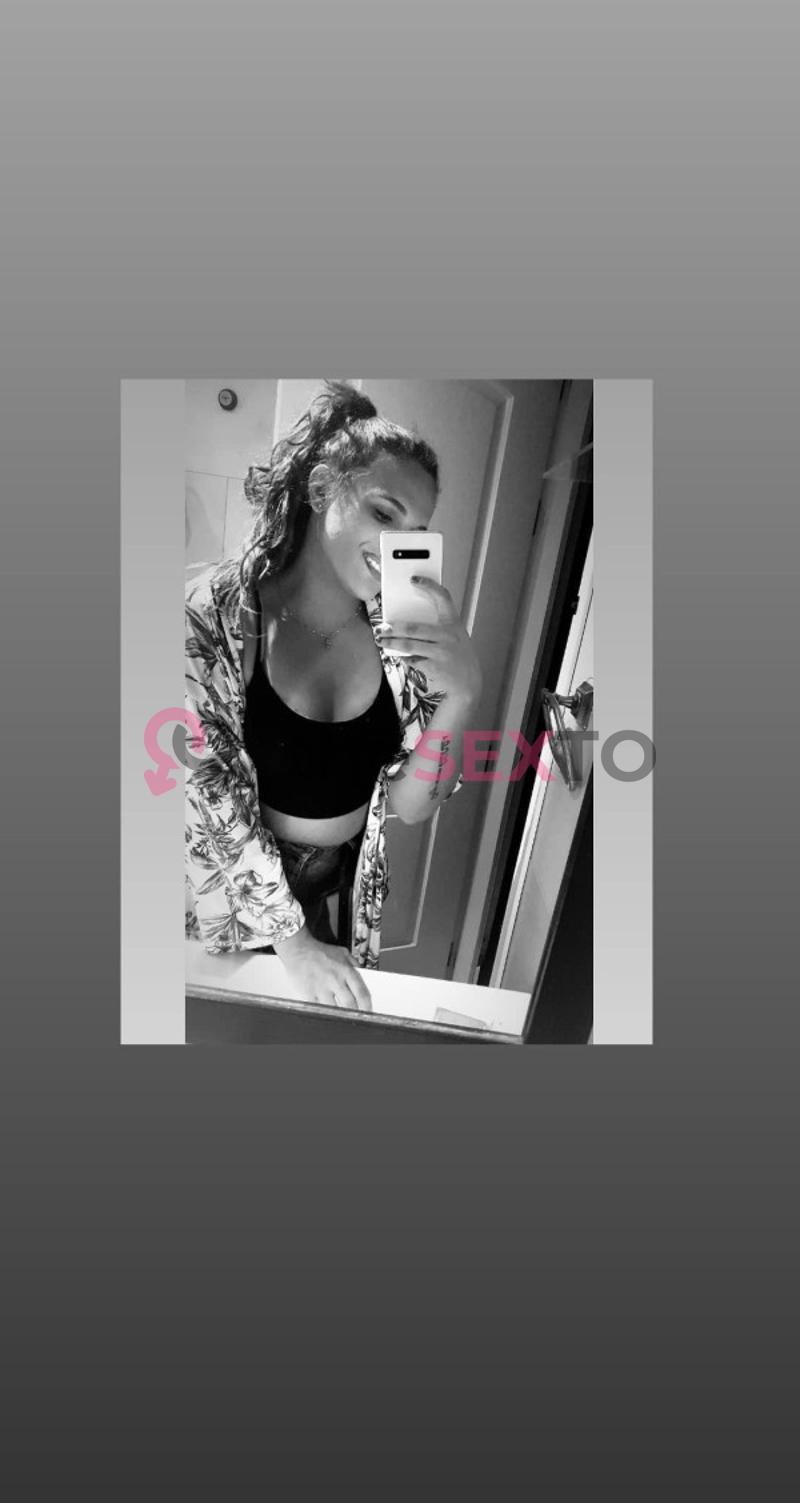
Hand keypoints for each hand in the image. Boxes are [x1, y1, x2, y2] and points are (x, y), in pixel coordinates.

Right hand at [273, 926, 372, 1012]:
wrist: (297, 948)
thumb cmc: (319, 951)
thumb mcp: (342, 952)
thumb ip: (354, 964)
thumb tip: (363, 976)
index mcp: (346, 970)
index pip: (362, 993)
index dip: (367, 1007)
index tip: (367, 1012)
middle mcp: (335, 979)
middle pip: (350, 1005)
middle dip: (355, 1015)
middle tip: (355, 1019)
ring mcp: (321, 988)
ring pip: (334, 1010)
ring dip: (339, 1016)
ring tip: (340, 1018)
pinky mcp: (308, 993)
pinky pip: (318, 1009)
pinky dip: (323, 1013)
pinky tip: (325, 1014)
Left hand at [377, 577, 481, 703]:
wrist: (468, 682)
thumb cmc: (457, 656)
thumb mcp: (453, 637)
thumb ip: (437, 627)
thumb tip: (406, 624)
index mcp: (453, 623)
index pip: (443, 597)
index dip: (429, 586)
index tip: (415, 579)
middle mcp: (448, 636)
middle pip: (414, 628)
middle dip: (394, 628)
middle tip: (382, 628)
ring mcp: (442, 652)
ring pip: (409, 645)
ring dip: (392, 644)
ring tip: (382, 641)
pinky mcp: (435, 667)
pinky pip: (412, 660)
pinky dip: (404, 658)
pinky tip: (401, 657)